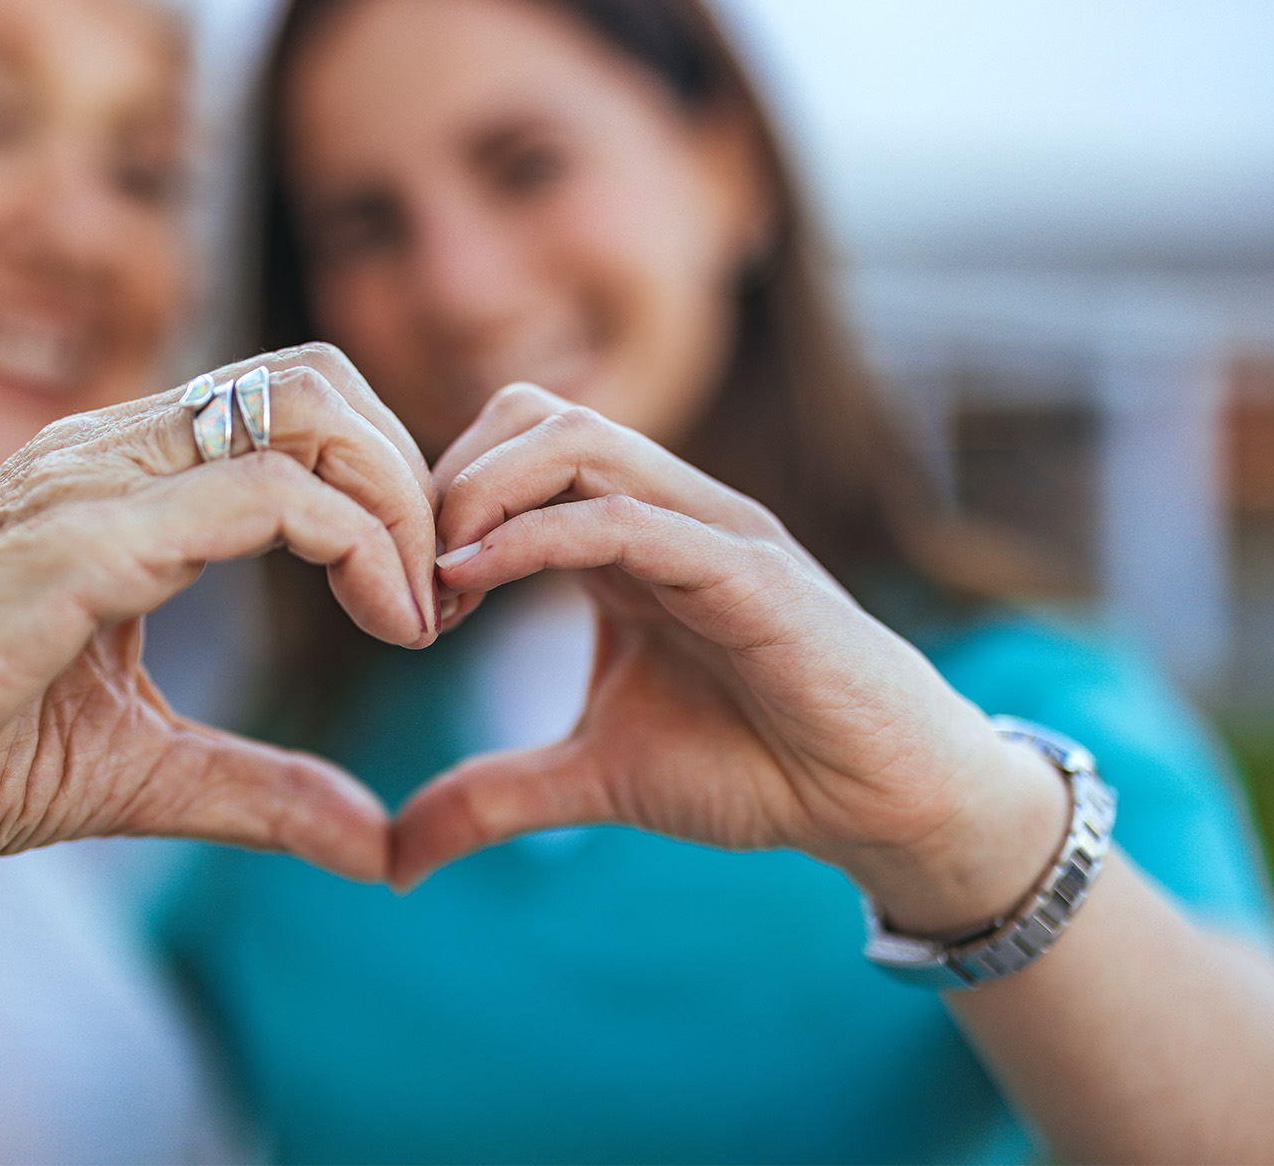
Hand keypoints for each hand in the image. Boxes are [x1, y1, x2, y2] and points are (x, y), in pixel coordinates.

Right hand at [0, 344, 437, 934]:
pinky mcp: (85, 535)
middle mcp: (111, 451)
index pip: (294, 412)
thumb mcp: (140, 771)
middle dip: (413, 475)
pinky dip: (360, 544)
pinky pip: (268, 493)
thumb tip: (378, 845)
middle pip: (321, 378)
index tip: (418, 605)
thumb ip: (262, 791)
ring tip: (419, 615)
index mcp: (120, 483)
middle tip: (439, 597)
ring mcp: (95, 478)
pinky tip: (386, 624)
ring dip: (402, 501)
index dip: (386, 488)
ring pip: (311, 409)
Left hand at [395, 384, 1067, 934]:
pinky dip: (538, 536)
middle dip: (446, 476)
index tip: (399, 596)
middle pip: (531, 412)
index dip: (436, 502)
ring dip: (480, 491)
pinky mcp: (748, 571)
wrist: (877, 800)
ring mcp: (708, 529)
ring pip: (575, 438)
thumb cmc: (756, 767)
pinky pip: (628, 518)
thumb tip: (396, 862)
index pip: (512, 447)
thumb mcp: (594, 779)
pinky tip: (472, 580)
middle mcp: (665, 510)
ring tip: (436, 575)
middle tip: (407, 576)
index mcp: (624, 537)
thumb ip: (494, 798)